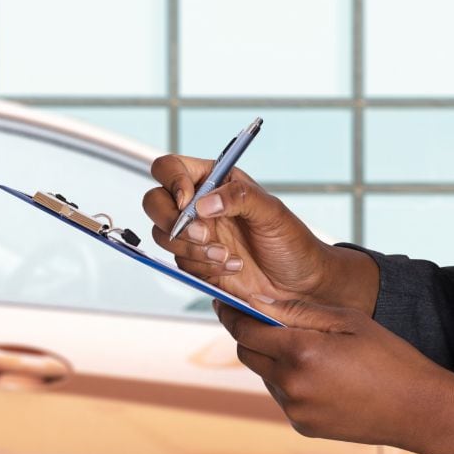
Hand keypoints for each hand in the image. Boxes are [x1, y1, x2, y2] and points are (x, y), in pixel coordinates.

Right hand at [143, 155, 378, 314]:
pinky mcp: (195, 263)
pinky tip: (232, 268)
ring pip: (163, 235)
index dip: (172, 181)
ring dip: (192, 249)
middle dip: (172, 221)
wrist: (299, 285)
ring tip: (227, 256)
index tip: (189, 202)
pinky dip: (203, 267)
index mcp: (214, 181)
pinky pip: (179, 262)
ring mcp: (195, 235)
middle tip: (204, 235)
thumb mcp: (272, 212)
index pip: (171, 168)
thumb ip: (239, 197)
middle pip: (154, 201)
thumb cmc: (292, 243)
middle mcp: (198, 205)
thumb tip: (203, 202)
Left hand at [214, 297, 453, 453]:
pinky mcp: (303, 426)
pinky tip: (324, 377)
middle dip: (253, 336)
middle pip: (248, 353)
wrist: (418, 410)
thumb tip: (260, 302)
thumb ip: (300, 312)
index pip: (245, 329)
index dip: (231, 314)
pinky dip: (292, 383)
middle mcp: (291, 385)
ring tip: (314, 352)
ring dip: (275, 361)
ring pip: (266, 376)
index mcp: (300, 352)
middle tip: (268, 321)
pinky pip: (284, 397)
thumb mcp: (348, 321)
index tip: (222, 303)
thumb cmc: (389, 357)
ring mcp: (295, 410)